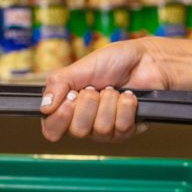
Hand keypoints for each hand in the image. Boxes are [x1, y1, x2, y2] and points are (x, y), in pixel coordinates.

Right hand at [39, 38, 171, 141]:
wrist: (147, 60)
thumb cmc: (116, 61)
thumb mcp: (81, 66)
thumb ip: (59, 84)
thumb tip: (44, 106)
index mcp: (68, 107)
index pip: (52, 128)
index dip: (60, 118)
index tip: (71, 99)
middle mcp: (85, 122)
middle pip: (77, 131)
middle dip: (90, 105)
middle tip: (96, 88)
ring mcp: (105, 129)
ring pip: (100, 130)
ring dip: (109, 103)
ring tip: (115, 89)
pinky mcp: (125, 131)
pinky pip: (121, 128)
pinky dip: (126, 107)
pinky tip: (129, 96)